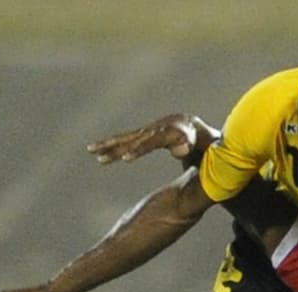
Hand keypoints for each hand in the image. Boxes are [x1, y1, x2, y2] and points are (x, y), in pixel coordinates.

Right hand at [87, 113, 209, 164]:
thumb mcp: (205, 144)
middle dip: (116, 147)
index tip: (125, 158)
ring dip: (109, 146)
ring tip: (91, 151)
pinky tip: (99, 153)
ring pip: (126, 138)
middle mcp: (157, 129)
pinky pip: (125, 141)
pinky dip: (112, 146)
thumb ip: (195, 146)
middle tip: (100, 156)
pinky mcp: (144, 135)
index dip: (138, 149)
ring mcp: (149, 131)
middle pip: (134, 138)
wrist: (197, 127)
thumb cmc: (205, 141)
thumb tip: (180, 149)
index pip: (151, 142)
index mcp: (172, 132)